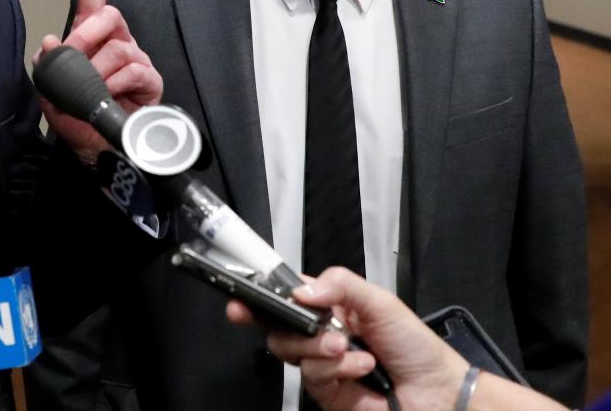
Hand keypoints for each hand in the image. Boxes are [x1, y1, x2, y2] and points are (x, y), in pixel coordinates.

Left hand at [35, 0, 161, 164]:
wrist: (96, 150)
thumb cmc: (76, 115)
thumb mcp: (51, 92)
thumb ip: (49, 66)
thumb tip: (50, 43)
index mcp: (89, 33)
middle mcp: (115, 38)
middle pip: (107, 15)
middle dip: (85, 35)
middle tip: (73, 58)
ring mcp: (135, 57)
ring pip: (117, 48)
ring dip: (96, 71)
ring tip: (90, 92)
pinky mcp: (150, 79)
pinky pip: (133, 71)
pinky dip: (114, 85)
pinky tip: (107, 98)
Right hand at [225, 268, 466, 410]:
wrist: (437, 393)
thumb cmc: (415, 345)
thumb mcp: (380, 301)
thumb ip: (340, 285)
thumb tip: (301, 290)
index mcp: (330, 308)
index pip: (286, 298)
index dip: (259, 298)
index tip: (241, 299)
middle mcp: (320, 335)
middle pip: (277, 327)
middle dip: (287, 324)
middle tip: (311, 326)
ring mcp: (322, 364)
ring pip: (290, 351)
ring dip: (318, 348)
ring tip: (346, 347)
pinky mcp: (327, 393)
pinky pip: (311, 376)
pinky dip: (335, 369)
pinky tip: (360, 366)